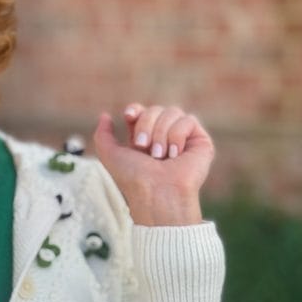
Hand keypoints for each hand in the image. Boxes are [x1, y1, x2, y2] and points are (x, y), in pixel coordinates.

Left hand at [93, 104, 214, 225]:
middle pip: (154, 109)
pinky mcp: (199, 141)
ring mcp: (182, 138)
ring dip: (161, 133)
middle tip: (143, 147)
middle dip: (146, 125)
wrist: (155, 192)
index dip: (135, 110)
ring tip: (159, 156)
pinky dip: (177, 136)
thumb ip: (102, 135)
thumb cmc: (133, 178)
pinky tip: (175, 155)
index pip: (141, 111)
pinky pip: (188, 120)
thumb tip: (105, 115)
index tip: (129, 116)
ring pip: (172, 112)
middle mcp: (163, 136)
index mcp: (144, 138)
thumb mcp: (109, 155)